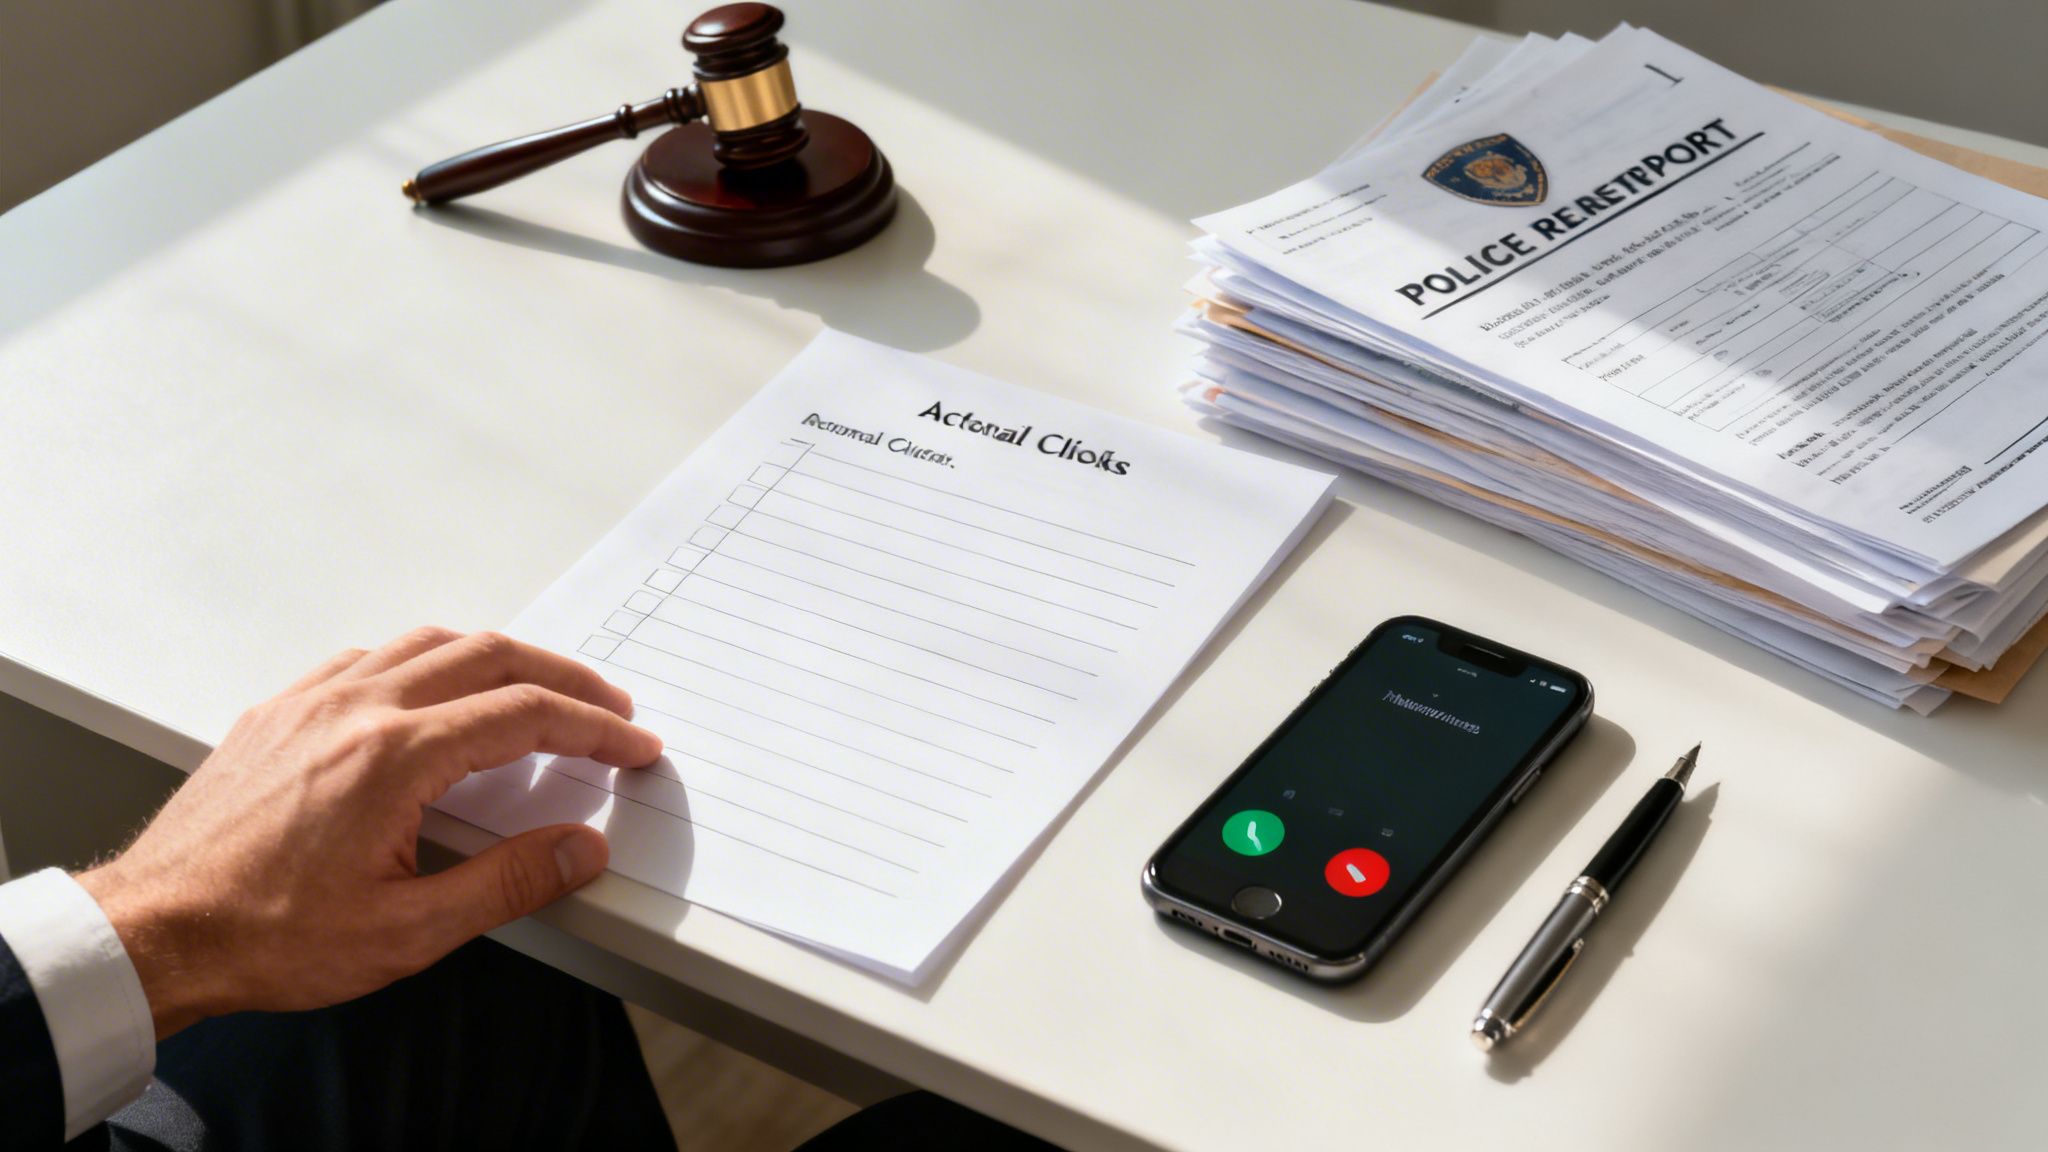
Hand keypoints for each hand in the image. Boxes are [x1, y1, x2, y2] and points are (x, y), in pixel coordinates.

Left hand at [76, 628, 663, 1039]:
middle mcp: (355, 710)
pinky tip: (436, 692)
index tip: (631, 744)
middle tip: (609, 708)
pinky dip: (427, 662)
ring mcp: (312, 702)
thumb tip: (578, 850)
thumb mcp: (407, 932)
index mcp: (394, 757)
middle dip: (564, 678)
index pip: (525, 715)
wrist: (155, 933)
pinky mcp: (279, 712)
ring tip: (538, 689)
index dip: (595, 727)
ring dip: (499, 659)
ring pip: (429, 643)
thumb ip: (508, 883)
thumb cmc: (263, 936)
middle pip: (489, 657)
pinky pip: (370, 657)